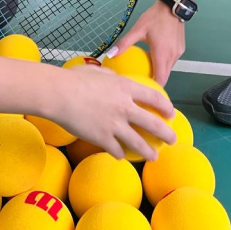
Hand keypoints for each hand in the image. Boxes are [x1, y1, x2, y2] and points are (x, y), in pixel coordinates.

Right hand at [53, 66, 175, 160]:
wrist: (58, 94)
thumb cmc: (73, 79)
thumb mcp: (96, 72)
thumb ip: (109, 76)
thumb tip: (113, 78)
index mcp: (125, 87)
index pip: (153, 97)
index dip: (165, 106)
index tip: (171, 113)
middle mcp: (125, 107)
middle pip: (152, 123)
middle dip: (166, 133)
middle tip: (172, 139)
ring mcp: (114, 124)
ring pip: (138, 143)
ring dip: (148, 152)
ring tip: (154, 157)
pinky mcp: (102, 138)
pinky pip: (117, 150)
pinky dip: (120, 153)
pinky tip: (121, 155)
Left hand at [108, 2, 185, 86]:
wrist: (173, 6)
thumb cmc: (155, 18)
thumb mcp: (137, 30)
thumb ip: (124, 43)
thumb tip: (110, 54)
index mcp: (162, 55)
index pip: (160, 79)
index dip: (153, 88)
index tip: (143, 91)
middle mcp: (172, 56)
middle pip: (165, 76)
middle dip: (155, 81)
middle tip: (142, 82)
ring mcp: (178, 53)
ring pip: (169, 68)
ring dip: (160, 71)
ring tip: (146, 72)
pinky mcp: (181, 48)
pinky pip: (172, 60)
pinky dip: (164, 62)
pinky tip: (154, 58)